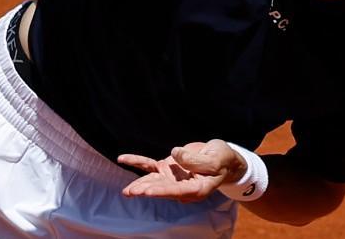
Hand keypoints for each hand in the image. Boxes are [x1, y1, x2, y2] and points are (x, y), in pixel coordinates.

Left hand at [118, 139, 245, 202]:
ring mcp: (173, 178)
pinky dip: (136, 161)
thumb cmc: (222, 159)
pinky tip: (122, 159)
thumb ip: (196, 160)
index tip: (147, 192)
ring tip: (126, 192)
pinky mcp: (167, 168)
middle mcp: (182, 187)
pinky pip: (149, 166)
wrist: (221, 157)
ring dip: (139, 184)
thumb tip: (175, 154)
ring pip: (153, 181)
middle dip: (146, 190)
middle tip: (131, 192)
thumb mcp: (215, 158)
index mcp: (197, 189)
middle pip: (162, 189)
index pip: (177, 191)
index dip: (161, 191)